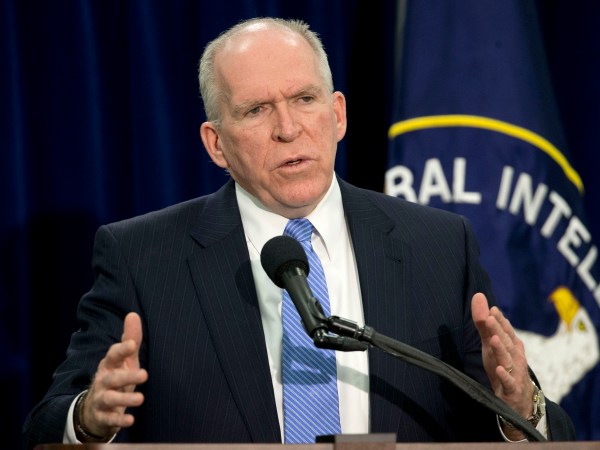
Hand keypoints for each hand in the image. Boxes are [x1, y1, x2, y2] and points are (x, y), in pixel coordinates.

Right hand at [77, 312, 147, 439]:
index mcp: (109, 364)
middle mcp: (103, 380)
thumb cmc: (115, 376)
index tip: (133, 344)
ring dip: (124, 400)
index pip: (113, 355)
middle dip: (127, 376)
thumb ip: (130, 339)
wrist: (94, 407)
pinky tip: (130, 421)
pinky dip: (118, 420)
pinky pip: (109, 419)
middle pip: (112, 378)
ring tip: (141, 399)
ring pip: (110, 399)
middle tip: (144, 374)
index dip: (122, 349)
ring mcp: (101, 398)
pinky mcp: (102, 416)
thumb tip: (133, 314)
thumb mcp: (124, 359)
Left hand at [471, 293, 533, 439]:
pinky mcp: (511, 390)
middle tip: (490, 317)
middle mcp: (515, 357)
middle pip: (506, 343)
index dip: (499, 320)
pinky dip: (504, 376)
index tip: (492, 309)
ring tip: (493, 339)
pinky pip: (509, 383)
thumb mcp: (491, 345)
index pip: (506, 331)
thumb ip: (483, 323)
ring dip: (501, 349)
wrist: (519, 400)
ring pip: (507, 360)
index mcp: (511, 346)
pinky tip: (498, 369)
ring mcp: (515, 373)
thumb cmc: (504, 366)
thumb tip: (478, 297)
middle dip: (499, 330)